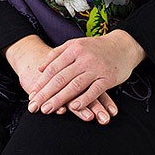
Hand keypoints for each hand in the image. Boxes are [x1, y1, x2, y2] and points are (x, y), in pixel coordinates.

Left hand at [26, 30, 145, 121]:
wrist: (123, 46)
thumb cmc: (95, 48)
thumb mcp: (75, 45)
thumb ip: (57, 54)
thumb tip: (40, 69)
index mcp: (73, 49)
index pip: (52, 68)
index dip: (41, 83)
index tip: (31, 95)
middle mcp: (83, 58)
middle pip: (60, 78)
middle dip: (45, 94)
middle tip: (34, 106)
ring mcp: (96, 68)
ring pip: (74, 86)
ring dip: (59, 99)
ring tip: (47, 109)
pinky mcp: (108, 78)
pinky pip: (94, 91)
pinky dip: (83, 100)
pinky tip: (73, 108)